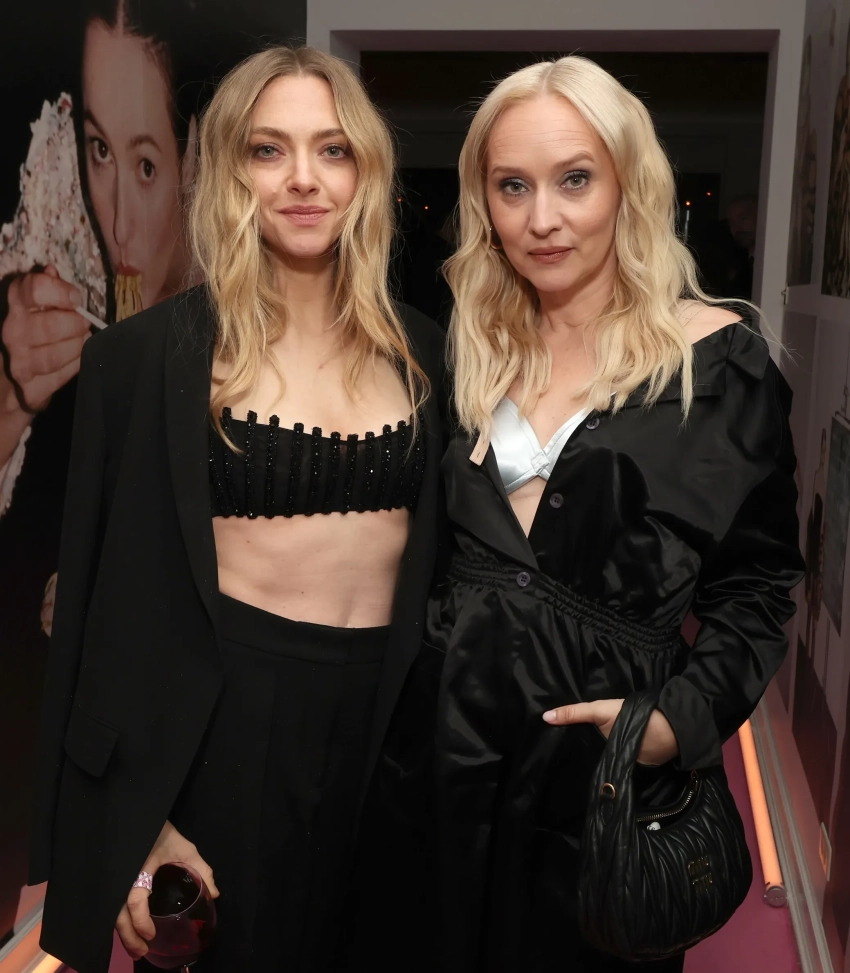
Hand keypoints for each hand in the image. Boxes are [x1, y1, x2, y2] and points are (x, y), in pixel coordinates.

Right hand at [1, 265, 87, 414]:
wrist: (7, 377)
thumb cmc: (30, 332)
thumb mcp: (33, 305)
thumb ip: (46, 288)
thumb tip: (52, 271)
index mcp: (14, 304)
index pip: (36, 288)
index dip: (62, 292)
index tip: (76, 299)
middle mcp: (11, 331)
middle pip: (53, 325)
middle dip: (76, 324)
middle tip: (83, 324)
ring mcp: (18, 361)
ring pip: (59, 354)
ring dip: (77, 346)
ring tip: (80, 341)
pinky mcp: (30, 389)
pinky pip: (64, 376)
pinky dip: (75, 366)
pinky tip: (75, 359)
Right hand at [115, 820, 219, 961]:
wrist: (139, 815)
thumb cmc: (162, 832)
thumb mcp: (185, 848)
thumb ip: (201, 870)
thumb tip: (215, 894)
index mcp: (139, 869)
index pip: (135, 900)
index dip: (141, 921)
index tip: (151, 934)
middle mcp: (122, 877)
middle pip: (118, 914)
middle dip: (129, 936)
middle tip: (142, 952)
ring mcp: (115, 879)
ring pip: (112, 912)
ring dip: (124, 932)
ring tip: (137, 948)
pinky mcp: (113, 881)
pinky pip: (112, 905)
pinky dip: (120, 921)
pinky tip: (129, 930)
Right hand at [543, 698, 679, 766]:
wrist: (661, 737)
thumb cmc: (628, 716)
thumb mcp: (597, 711)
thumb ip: (574, 713)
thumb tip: (544, 716)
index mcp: (591, 721)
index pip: (568, 729)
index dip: (554, 732)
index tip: (533, 740)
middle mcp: (596, 738)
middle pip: (575, 745)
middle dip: (562, 751)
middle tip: (539, 760)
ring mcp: (604, 754)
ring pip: (584, 760)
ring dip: (574, 764)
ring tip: (550, 772)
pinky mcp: (613, 769)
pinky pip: (596, 772)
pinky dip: (587, 775)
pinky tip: (571, 783)